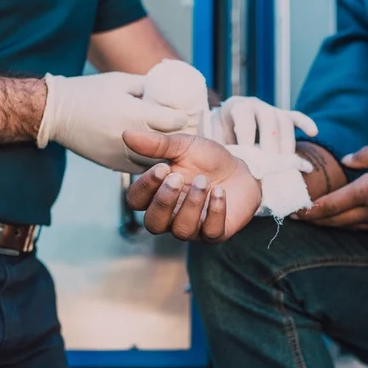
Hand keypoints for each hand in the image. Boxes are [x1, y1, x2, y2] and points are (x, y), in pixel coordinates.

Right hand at [36, 72, 189, 172]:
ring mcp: (122, 155)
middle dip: (178, 137)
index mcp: (136, 114)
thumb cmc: (90, 91)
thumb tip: (167, 89)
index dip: (183, 118)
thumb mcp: (121, 81)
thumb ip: (146, 86)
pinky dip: (148, 163)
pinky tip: (152, 155)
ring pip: (155, 161)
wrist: (56, 113)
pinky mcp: (112, 165)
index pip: (174, 121)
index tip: (185, 115)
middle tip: (185, 131)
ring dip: (165, 154)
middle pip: (168, 144)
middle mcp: (132, 138)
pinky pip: (138, 168)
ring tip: (171, 146)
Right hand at [123, 131, 261, 241]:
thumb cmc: (206, 161)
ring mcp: (193, 228)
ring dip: (191, 204)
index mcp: (156, 195)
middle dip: (164, 201)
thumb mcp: (182, 146)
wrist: (241, 169)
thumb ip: (156, 144)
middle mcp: (171, 217)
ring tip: (203, 181)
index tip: (162, 167)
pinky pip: (210, 232)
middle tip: (177, 178)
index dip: (145, 187)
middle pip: (153, 224)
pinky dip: (215, 211)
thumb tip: (126, 134)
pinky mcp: (216, 233)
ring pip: (182, 230)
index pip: (136, 201)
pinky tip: (219, 191)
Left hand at [201, 96, 317, 153]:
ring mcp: (271, 109)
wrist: (225, 122)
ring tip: (287, 161)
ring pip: (284, 120)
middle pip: (269, 118)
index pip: (245, 117)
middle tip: (271, 163)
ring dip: (287, 141)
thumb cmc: (219, 134)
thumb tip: (224, 159)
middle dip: (271, 142)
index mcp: (236, 107)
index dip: (247, 136)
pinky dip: (305, 123)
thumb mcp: (213, 137)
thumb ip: (219, 145)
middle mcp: (256, 104)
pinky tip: (314, 132)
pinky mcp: (282, 115)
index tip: (249, 157)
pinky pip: (296, 116)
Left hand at [298, 140, 367, 230]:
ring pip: (351, 226)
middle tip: (298, 218)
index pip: (333, 204)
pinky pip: (367, 227)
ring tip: (317, 220)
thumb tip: (346, 161)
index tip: (297, 211)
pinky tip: (346, 220)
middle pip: (337, 220)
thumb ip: (367, 154)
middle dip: (316, 220)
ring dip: (332, 224)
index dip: (312, 209)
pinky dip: (351, 224)